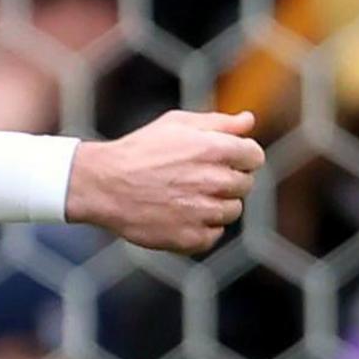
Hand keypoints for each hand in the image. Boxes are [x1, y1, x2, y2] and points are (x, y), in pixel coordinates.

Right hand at [66, 110, 260, 256]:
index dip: (241, 156)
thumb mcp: (176, 124)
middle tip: (197, 178)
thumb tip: (248, 121)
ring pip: (232, 211)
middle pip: (245, 184)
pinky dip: (202, 227)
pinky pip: (214, 234)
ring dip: (216, 204)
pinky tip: (180, 214)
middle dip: (227, 180)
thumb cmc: (140, 150)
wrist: (104, 185)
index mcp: (214, 149)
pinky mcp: (191, 237)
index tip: (223, 159)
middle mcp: (214, 181)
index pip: (254, 156)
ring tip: (186, 196)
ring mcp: (203, 212)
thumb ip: (217, 123)